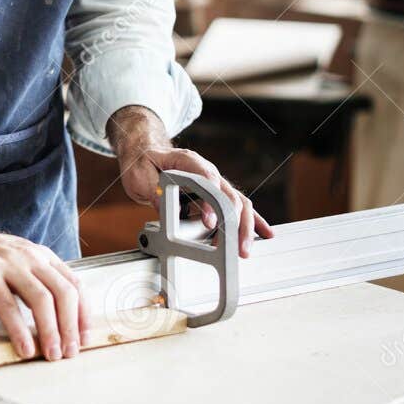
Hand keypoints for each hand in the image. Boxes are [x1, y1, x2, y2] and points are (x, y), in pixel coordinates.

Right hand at [0, 220, 89, 360]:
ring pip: (40, 299)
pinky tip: (24, 347)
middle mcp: (31, 257)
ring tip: (51, 354)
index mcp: (43, 256)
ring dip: (50, 330)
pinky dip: (18, 329)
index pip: (74, 284)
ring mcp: (8, 264)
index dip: (83, 314)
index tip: (85, 338)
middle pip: (62, 292)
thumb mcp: (22, 262)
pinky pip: (7, 305)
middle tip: (70, 352)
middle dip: (70, 326)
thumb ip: (41, 282)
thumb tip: (62, 319)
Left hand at [108, 105, 273, 257]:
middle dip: (234, 220)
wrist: (147, 154)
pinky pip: (238, 206)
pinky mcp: (217, 194)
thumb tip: (164, 207)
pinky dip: (252, 220)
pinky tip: (264, 233)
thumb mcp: (139, 175)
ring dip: (244, 225)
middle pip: (228, 193)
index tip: (210, 222)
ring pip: (238, 201)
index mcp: (188, 160)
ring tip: (245, 249)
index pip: (205, 178)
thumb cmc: (143, 163)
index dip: (210, 200)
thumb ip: (152, 190)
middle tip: (234, 245)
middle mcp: (207, 170)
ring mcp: (215, 182)